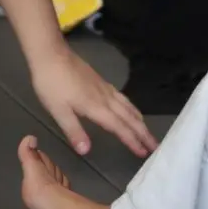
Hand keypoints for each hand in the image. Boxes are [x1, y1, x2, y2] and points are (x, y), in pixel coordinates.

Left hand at [30, 46, 156, 157]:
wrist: (51, 55)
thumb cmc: (52, 84)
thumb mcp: (58, 111)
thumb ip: (73, 131)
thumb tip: (86, 151)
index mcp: (97, 108)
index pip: (120, 128)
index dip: (133, 141)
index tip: (145, 152)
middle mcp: (106, 99)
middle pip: (130, 118)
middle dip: (144, 133)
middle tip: (156, 145)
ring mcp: (105, 89)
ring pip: (128, 106)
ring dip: (139, 120)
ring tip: (147, 131)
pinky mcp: (101, 82)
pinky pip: (123, 98)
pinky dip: (131, 108)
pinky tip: (129, 109)